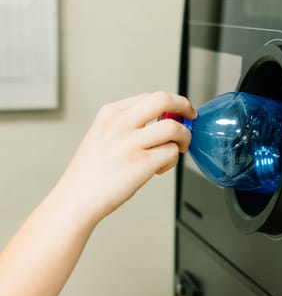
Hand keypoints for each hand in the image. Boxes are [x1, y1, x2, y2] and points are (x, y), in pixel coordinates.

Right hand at [55, 91, 195, 223]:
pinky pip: (172, 153)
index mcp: (111, 113)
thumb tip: (166, 120)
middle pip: (164, 100)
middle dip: (185, 106)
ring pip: (174, 128)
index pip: (151, 97)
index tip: (179, 112)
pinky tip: (159, 168)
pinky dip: (172, 160)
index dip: (171, 104)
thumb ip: (130, 124)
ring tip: (178, 149)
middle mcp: (120, 123)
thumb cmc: (93, 171)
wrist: (77, 198)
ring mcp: (130, 143)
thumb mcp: (104, 134)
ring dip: (184, 138)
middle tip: (190, 117)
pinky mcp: (141, 163)